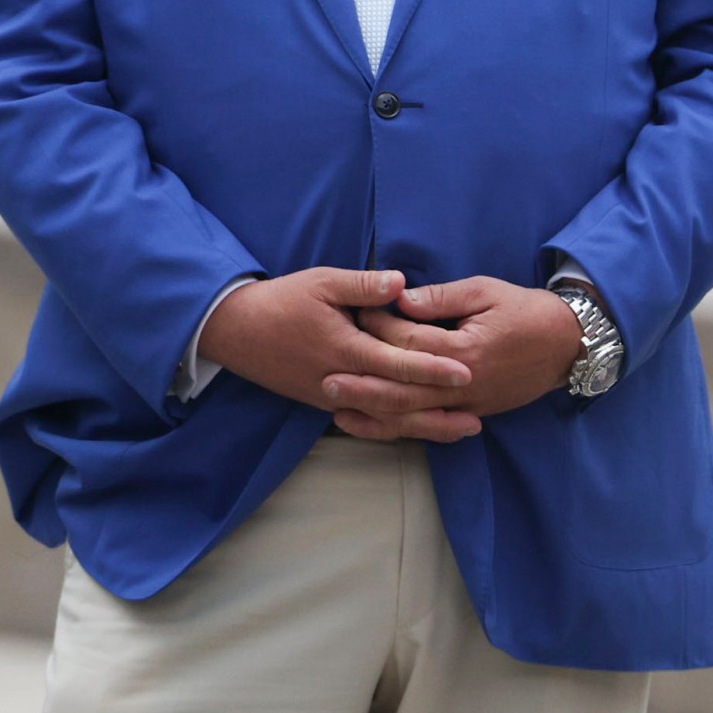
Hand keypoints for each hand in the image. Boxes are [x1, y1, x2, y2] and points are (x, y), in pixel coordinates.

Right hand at [197, 268, 480, 442]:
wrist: (235, 330)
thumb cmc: (282, 301)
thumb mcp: (323, 282)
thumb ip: (364, 286)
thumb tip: (402, 284)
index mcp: (345, 348)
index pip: (397, 363)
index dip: (432, 369)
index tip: (466, 371)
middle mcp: (341, 380)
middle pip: (396, 403)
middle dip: (437, 411)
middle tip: (477, 417)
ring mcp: (332, 397)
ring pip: (384, 419)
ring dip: (423, 427)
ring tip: (462, 430)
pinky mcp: (325, 403)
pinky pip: (367, 420)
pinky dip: (396, 428)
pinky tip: (421, 429)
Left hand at [330, 277, 586, 430]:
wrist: (569, 344)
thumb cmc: (526, 310)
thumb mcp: (485, 290)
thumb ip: (442, 298)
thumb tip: (401, 298)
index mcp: (465, 347)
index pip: (411, 341)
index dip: (380, 328)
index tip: (356, 315)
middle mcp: (463, 382)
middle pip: (403, 388)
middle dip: (363, 384)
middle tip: (326, 379)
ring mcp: (469, 402)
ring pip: (413, 415)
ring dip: (374, 414)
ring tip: (338, 410)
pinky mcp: (475, 412)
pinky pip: (430, 425)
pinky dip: (401, 428)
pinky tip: (376, 426)